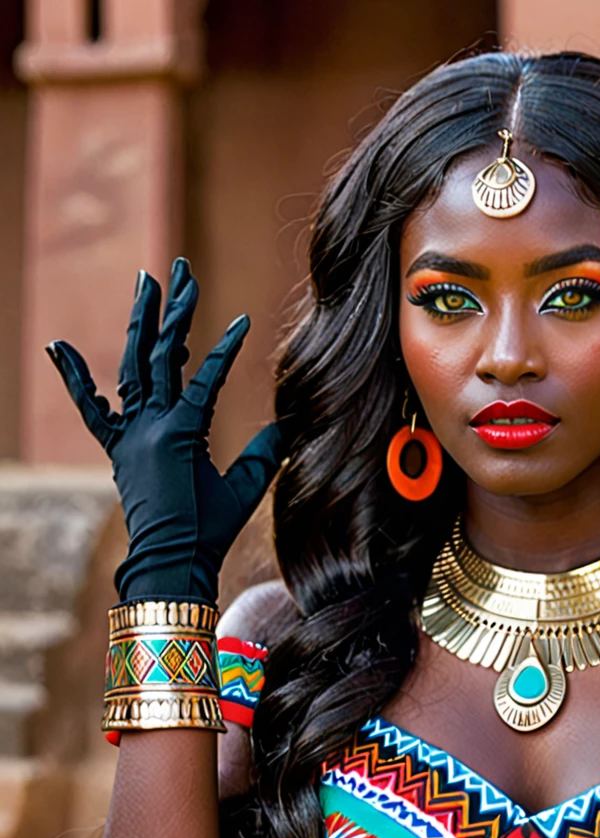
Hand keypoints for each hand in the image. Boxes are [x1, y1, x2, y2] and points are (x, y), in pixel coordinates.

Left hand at [46, 258, 283, 603]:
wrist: (168, 562)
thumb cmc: (210, 530)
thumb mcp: (246, 488)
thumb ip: (267, 451)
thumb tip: (294, 423)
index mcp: (183, 431)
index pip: (207, 377)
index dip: (226, 349)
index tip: (241, 320)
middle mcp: (150, 425)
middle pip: (165, 355)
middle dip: (175, 310)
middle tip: (182, 270)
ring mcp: (129, 435)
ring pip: (132, 368)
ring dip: (140, 324)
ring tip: (145, 284)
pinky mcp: (117, 450)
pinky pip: (91, 409)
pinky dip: (76, 378)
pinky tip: (61, 345)